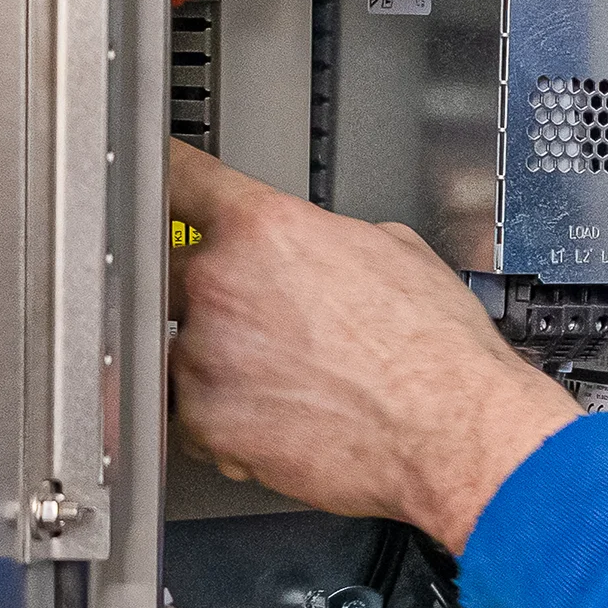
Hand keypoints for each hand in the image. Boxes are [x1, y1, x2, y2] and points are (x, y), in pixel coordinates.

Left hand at [166, 142, 576, 552]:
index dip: (166, 178)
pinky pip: (194, 413)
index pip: (181, 179)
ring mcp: (204, 358)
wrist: (452, 429)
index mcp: (265, 228)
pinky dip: (230, 417)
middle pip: (175, 272)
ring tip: (298, 380)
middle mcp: (221, 284)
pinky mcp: (204, 426)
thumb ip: (321, 236)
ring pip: (185, 350)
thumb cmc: (436, 349)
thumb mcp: (393, 250)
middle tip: (275, 322)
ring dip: (225, 361)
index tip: (155, 183)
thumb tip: (309, 247)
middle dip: (214, 293)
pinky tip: (288, 416)